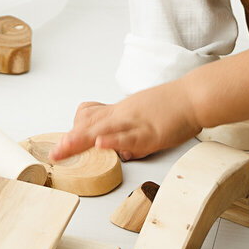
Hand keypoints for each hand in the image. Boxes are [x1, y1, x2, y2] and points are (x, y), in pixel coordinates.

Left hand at [48, 81, 201, 161]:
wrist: (194, 96)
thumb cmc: (172, 104)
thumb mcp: (142, 112)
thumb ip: (126, 130)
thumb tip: (116, 148)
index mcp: (121, 111)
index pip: (90, 119)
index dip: (74, 132)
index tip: (60, 146)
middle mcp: (124, 115)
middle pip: (91, 126)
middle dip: (71, 141)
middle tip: (55, 153)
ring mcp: (137, 123)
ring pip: (105, 131)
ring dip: (83, 141)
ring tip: (65, 148)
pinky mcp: (151, 132)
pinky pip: (130, 137)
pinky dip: (114, 141)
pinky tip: (101, 144)